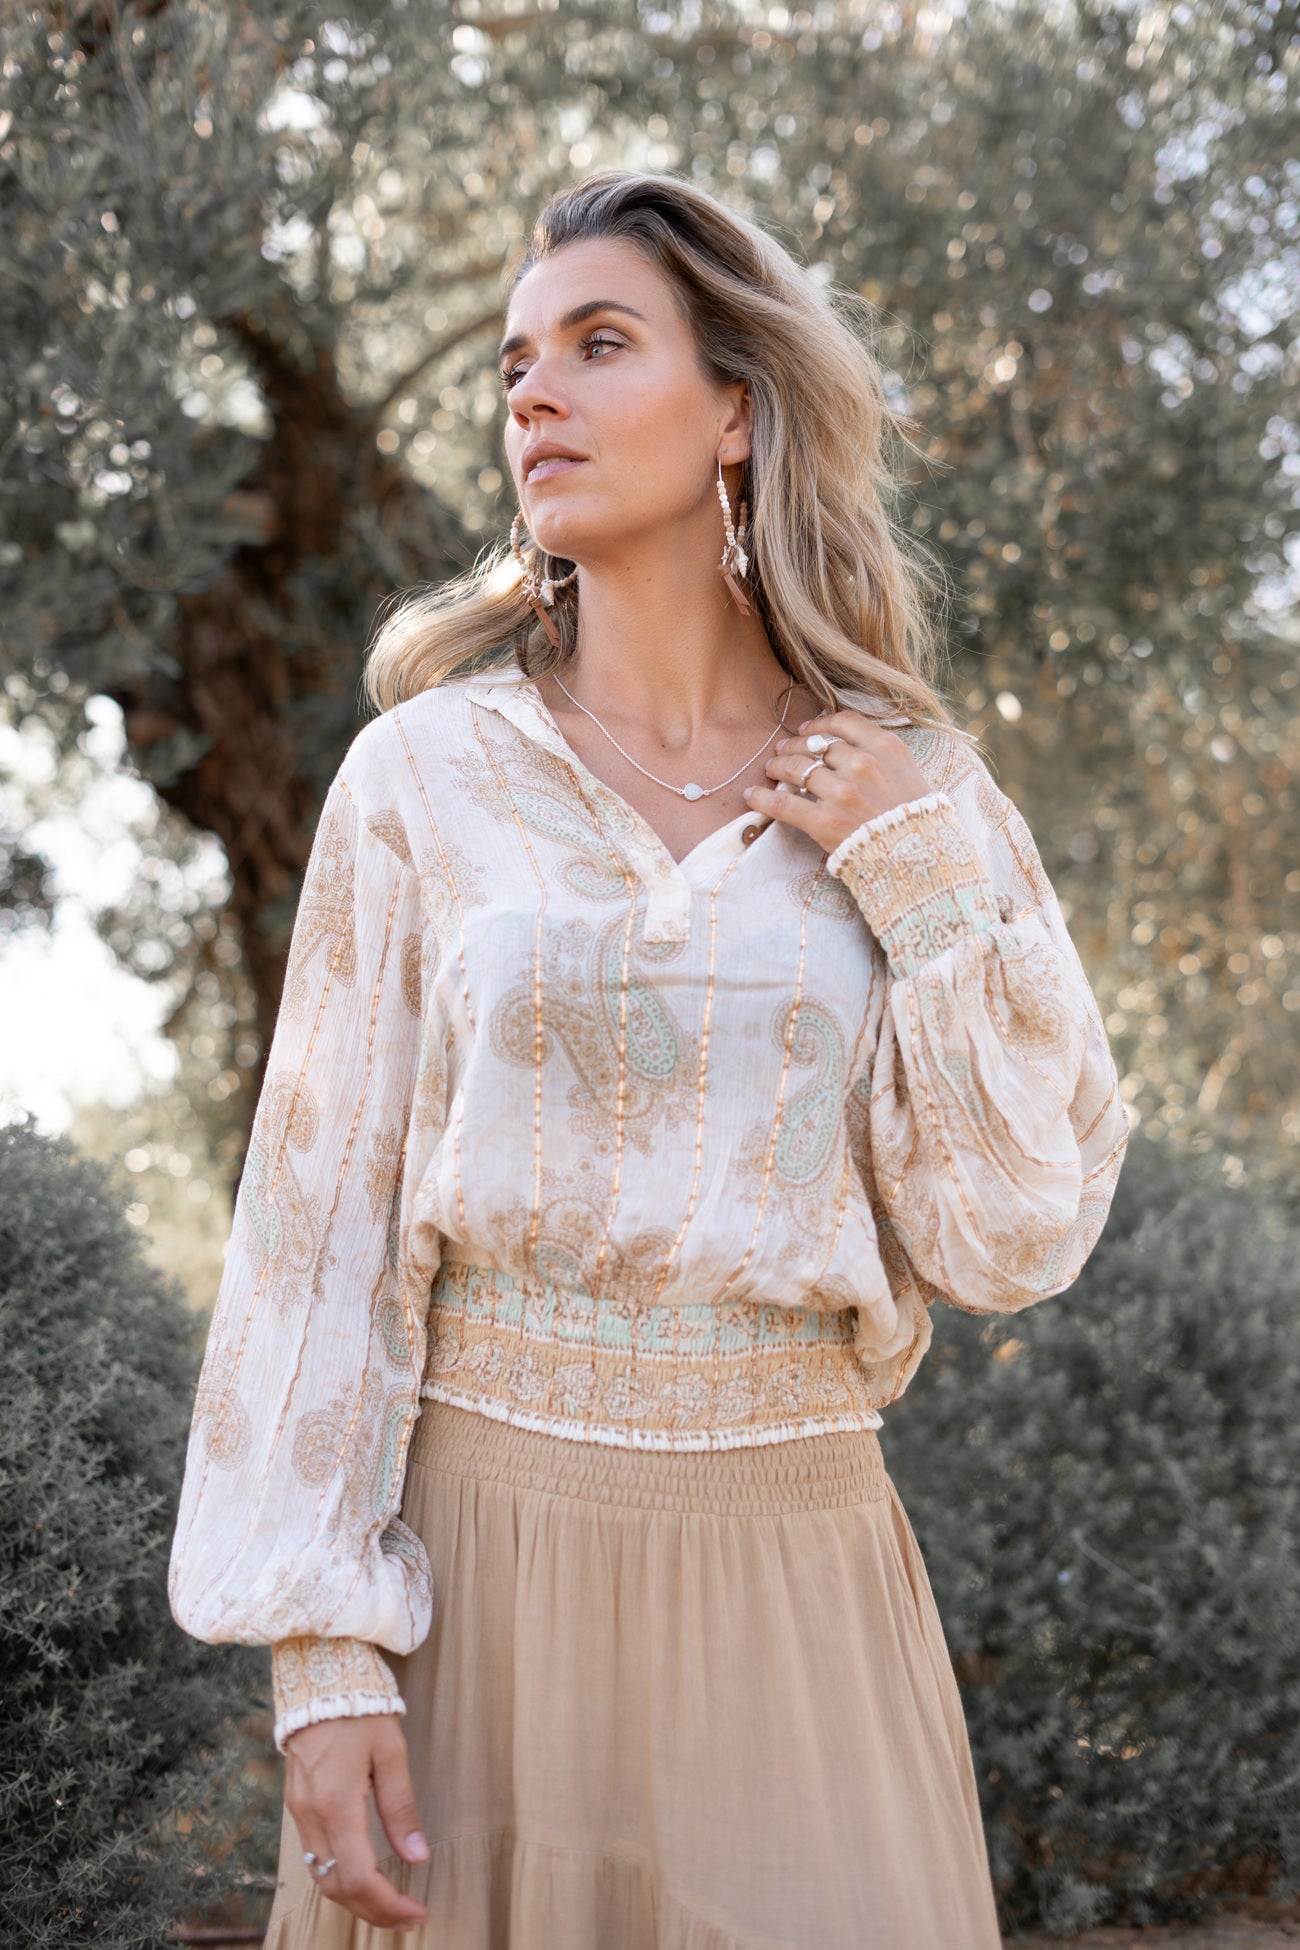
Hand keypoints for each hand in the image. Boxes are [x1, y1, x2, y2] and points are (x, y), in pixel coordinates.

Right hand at [283, 1713, 429, 1931]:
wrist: (319, 1676)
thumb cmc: (362, 1708)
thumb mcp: (391, 1751)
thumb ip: (401, 1807)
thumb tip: (417, 1858)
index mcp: (336, 1803)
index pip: (358, 1878)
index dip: (388, 1905)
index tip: (417, 1912)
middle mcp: (310, 1814)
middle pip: (336, 1888)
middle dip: (373, 1911)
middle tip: (409, 1917)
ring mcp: (298, 1811)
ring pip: (320, 1877)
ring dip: (354, 1899)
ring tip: (390, 1904)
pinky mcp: (296, 1804)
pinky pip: (313, 1856)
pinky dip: (338, 1877)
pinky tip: (363, 1876)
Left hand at [743, 709, 934, 854]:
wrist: (923, 859)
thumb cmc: (917, 819)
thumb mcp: (909, 773)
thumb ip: (881, 755)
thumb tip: (846, 745)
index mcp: (885, 748)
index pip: (843, 722)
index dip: (819, 723)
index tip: (807, 729)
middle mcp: (863, 765)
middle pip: (815, 745)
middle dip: (794, 746)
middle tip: (782, 750)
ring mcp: (843, 793)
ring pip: (796, 769)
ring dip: (778, 766)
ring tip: (770, 769)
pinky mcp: (825, 821)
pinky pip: (784, 804)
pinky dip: (763, 799)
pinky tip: (751, 796)